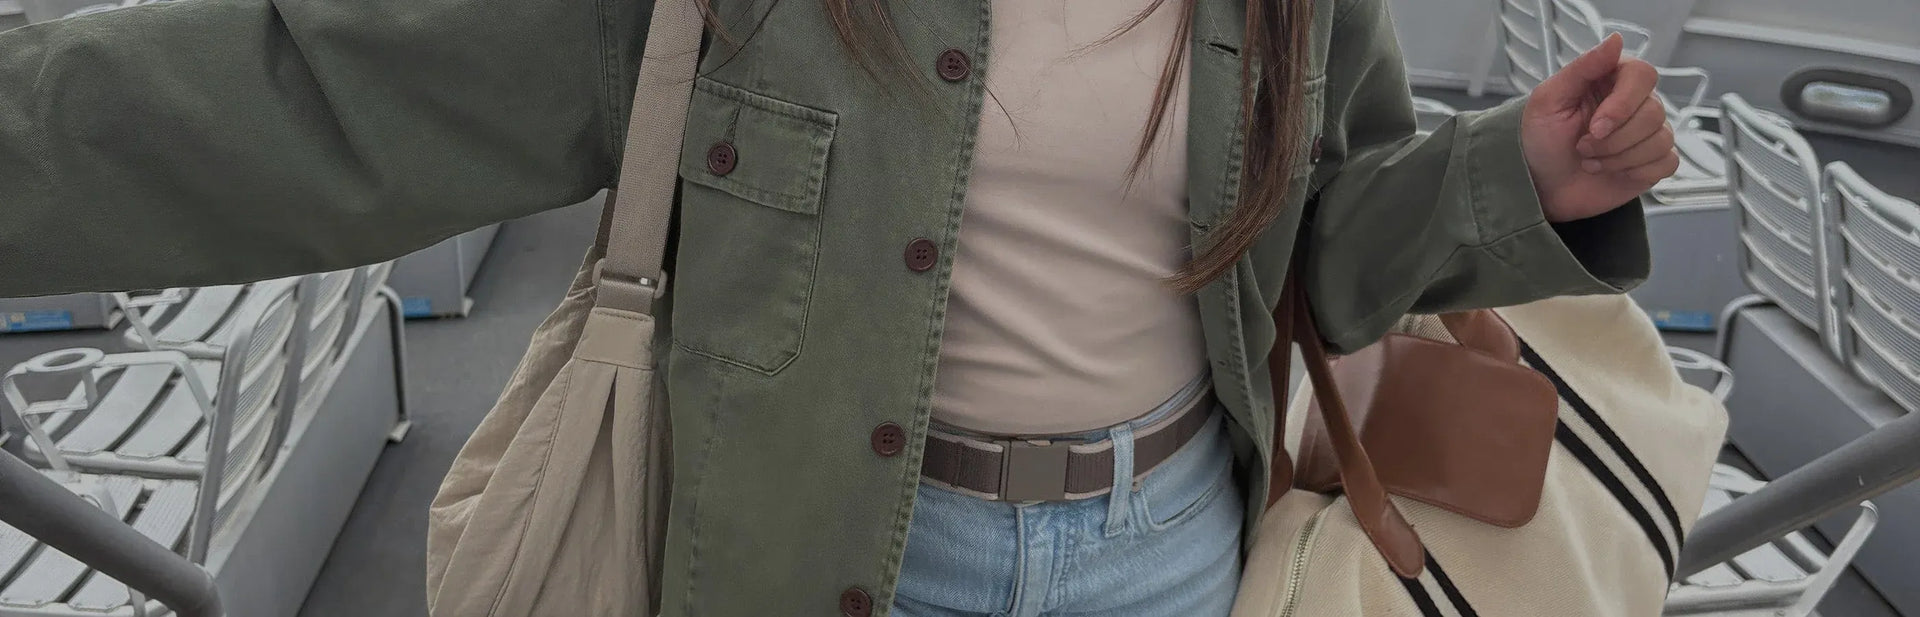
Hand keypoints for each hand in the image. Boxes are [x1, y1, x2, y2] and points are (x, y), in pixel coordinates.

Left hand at [1521, 34, 1678, 222]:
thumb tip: (1616, 40)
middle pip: (1653, 112)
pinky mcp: (1654, 161)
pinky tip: (1613, 172)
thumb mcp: (1549, 100)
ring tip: (1590, 160)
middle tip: (1582, 147)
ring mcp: (1648, 132)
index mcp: (1612, 80)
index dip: (1623, 103)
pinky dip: (1637, 171)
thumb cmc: (1542, 140)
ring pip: (1660, 139)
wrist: (1542, 184)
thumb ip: (1583, 67)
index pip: (1643, 75)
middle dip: (1612, 139)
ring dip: (1618, 158)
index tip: (1596, 127)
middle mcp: (1635, 103)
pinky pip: (1667, 162)